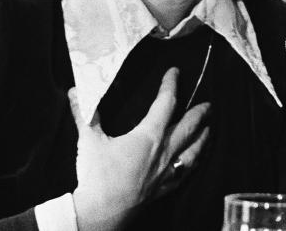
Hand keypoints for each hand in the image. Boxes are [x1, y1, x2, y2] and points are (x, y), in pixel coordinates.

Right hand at [70, 67, 210, 230]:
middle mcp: (163, 152)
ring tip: (209, 129)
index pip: (166, 103)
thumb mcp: (89, 140)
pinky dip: (194, 162)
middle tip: (209, 104)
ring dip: (203, 137)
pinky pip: (186, 172)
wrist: (101, 213)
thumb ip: (84, 112)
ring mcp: (166, 172)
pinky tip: (194, 161)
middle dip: (200, 113)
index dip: (171, 85)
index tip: (174, 72)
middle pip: (190, 127)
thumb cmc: (97, 176)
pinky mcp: (164, 189)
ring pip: (193, 151)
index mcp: (148, 136)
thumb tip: (75, 90)